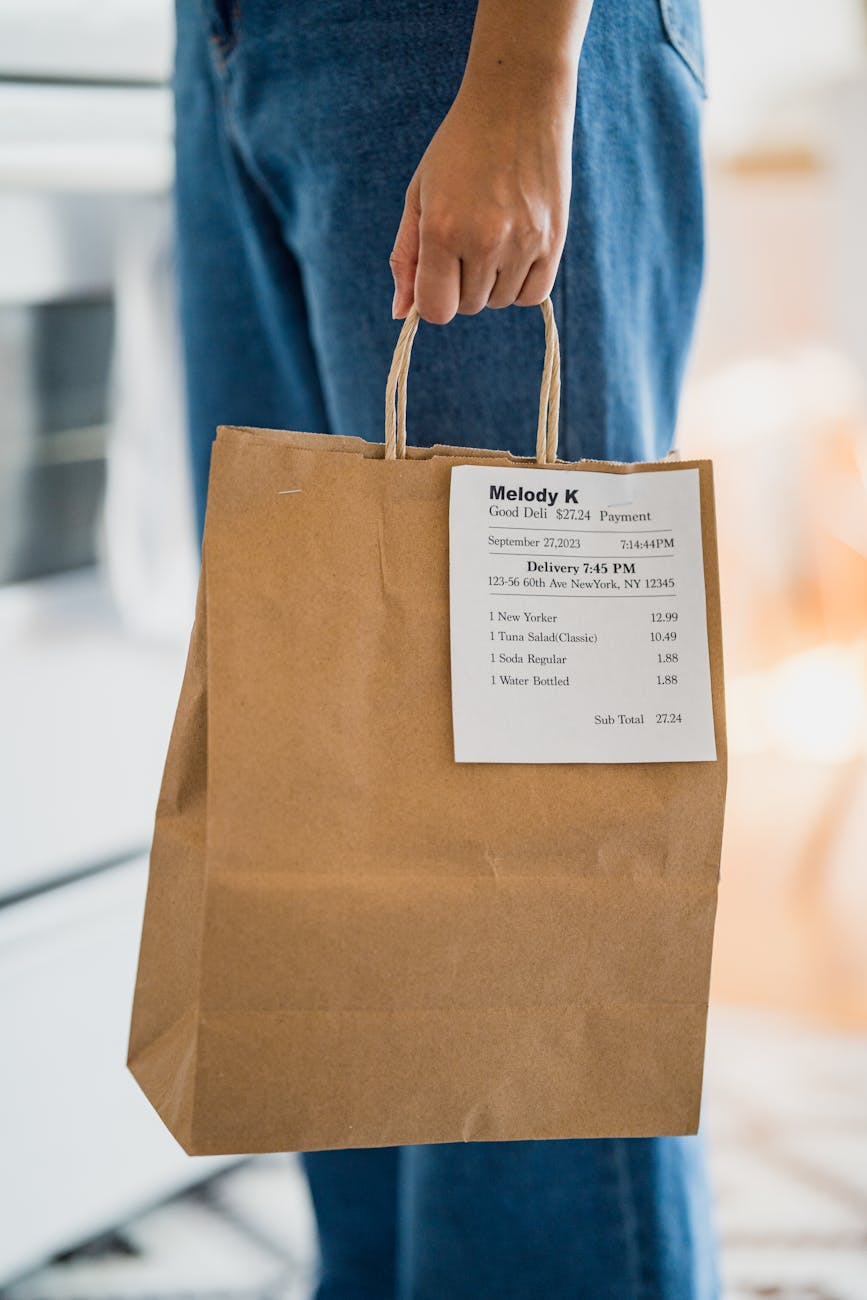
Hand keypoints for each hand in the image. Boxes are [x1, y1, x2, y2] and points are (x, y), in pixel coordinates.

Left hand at [389, 73, 574, 325]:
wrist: (518, 101)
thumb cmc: (459, 148)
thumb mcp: (419, 196)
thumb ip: (406, 258)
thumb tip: (400, 314)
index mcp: (443, 230)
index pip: (435, 309)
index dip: (432, 299)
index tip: (437, 274)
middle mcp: (484, 241)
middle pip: (468, 307)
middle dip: (461, 284)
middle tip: (466, 237)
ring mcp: (523, 242)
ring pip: (499, 302)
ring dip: (491, 283)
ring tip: (492, 234)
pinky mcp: (554, 240)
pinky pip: (532, 295)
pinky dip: (520, 285)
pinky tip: (515, 252)